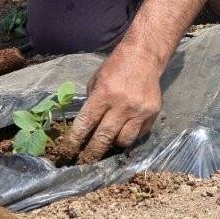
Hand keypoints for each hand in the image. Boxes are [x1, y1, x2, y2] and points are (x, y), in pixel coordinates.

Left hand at [63, 45, 163, 162]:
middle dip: (91, 153)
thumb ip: (92, 103)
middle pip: (104, 138)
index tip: (66, 153)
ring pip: (124, 141)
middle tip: (85, 161)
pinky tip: (125, 130)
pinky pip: (138, 134)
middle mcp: (122, 105)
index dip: (74, 141)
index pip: (85, 124)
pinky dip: (130, 135)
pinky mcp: (153, 114)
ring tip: (109, 142)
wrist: (145, 57)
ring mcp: (140, 111)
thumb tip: (86, 127)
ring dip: (113, 144)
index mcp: (104, 94)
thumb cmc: (116, 67)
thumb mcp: (96, 81)